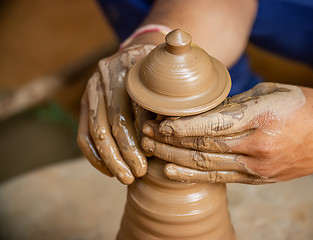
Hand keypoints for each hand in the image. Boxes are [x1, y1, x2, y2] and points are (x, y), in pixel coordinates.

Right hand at [77, 44, 154, 184]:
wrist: (138, 53)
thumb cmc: (160, 73)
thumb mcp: (166, 80)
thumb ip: (164, 104)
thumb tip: (160, 139)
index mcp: (128, 67)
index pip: (129, 110)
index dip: (137, 139)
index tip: (148, 162)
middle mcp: (105, 77)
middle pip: (109, 123)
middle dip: (123, 154)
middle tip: (137, 175)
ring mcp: (91, 89)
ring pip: (94, 131)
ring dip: (109, 160)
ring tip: (125, 178)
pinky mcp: (85, 103)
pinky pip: (83, 135)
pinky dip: (95, 156)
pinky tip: (109, 171)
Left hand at [141, 82, 312, 183]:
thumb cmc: (303, 105)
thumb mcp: (267, 93)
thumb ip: (234, 105)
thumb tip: (201, 112)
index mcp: (260, 118)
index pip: (209, 125)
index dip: (180, 127)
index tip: (158, 123)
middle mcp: (257, 146)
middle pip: (203, 147)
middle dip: (169, 141)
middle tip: (145, 135)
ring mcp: (258, 167)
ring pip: (207, 166)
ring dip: (175, 158)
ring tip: (152, 152)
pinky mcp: (260, 179)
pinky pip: (222, 178)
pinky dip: (195, 175)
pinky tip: (173, 171)